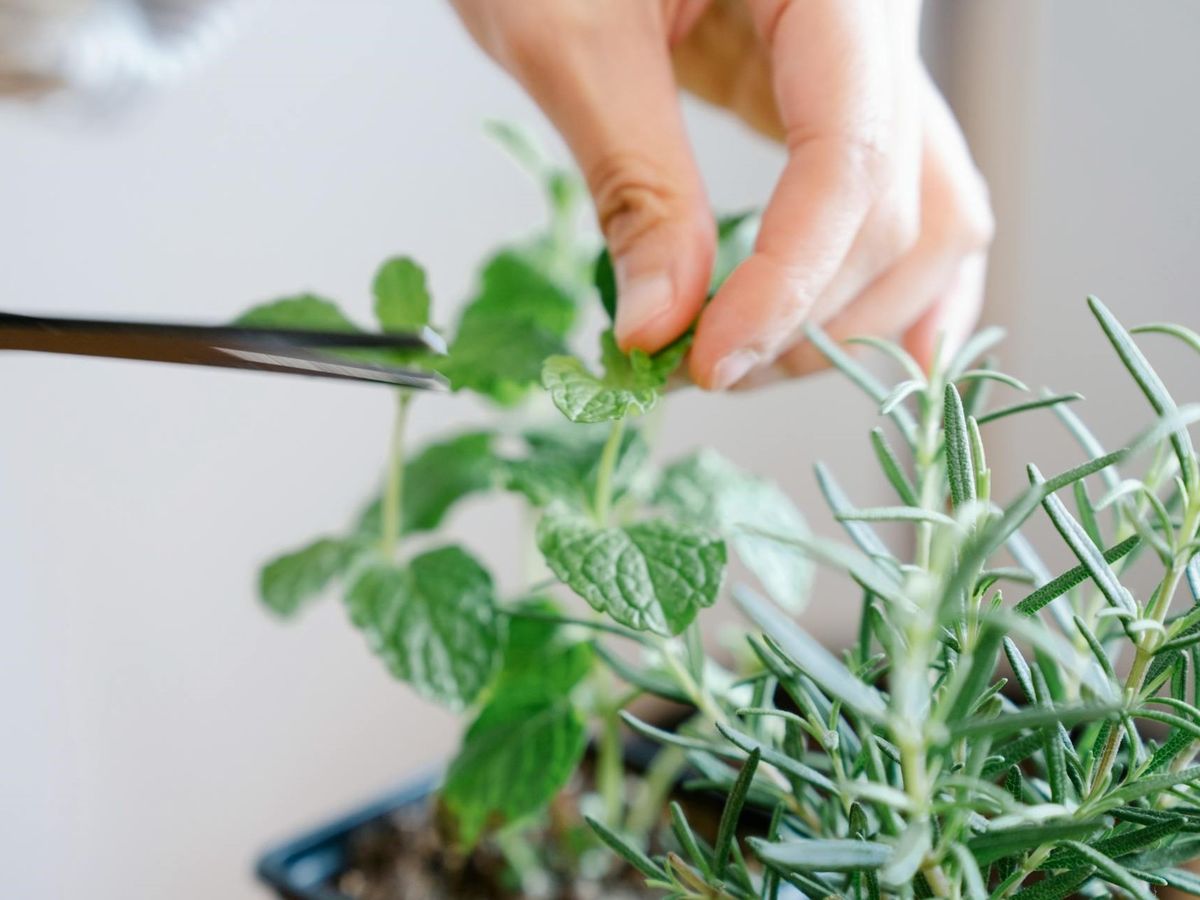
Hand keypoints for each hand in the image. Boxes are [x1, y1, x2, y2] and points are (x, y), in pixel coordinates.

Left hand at [450, 0, 993, 388]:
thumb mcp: (570, 35)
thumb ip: (633, 183)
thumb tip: (660, 325)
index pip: (848, 160)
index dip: (787, 282)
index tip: (707, 361)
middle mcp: (877, 24)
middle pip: (899, 208)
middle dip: (806, 314)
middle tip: (697, 371)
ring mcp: (870, 64)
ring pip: (928, 216)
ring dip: (849, 315)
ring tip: (751, 365)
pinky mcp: (838, 99)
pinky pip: (901, 200)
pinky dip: (882, 280)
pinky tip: (862, 349)